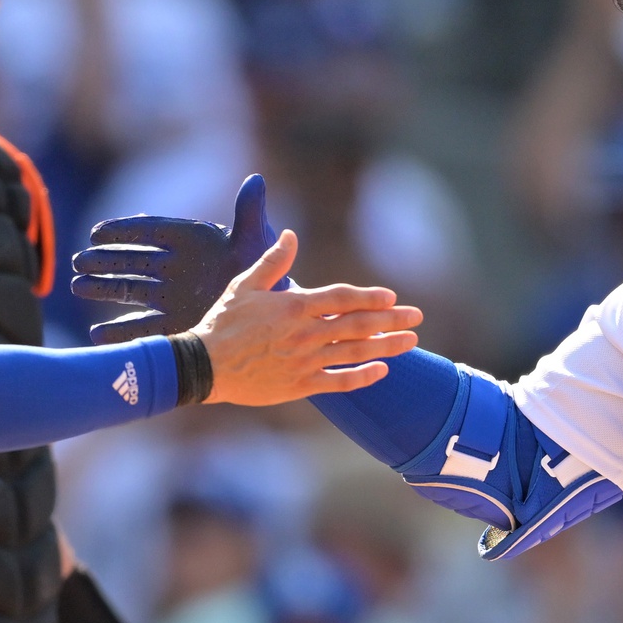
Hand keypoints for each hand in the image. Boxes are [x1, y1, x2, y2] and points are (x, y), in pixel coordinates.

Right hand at [72, 173, 284, 341]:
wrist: (269, 309)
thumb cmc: (263, 270)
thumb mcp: (256, 240)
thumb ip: (249, 212)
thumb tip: (255, 181)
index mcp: (190, 241)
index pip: (150, 232)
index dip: (123, 231)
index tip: (97, 233)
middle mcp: (175, 267)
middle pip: (133, 262)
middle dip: (105, 261)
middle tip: (79, 262)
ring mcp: (172, 296)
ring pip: (130, 291)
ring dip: (104, 289)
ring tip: (78, 286)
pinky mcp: (175, 323)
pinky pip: (143, 327)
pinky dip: (121, 331)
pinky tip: (98, 334)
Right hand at [190, 232, 420, 404]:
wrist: (204, 365)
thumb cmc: (223, 322)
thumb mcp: (244, 285)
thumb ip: (273, 262)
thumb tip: (291, 236)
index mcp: (295, 306)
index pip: (342, 298)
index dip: (369, 297)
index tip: (391, 297)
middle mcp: (306, 333)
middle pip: (359, 324)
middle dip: (392, 320)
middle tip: (417, 316)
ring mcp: (305, 361)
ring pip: (355, 352)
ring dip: (387, 346)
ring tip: (411, 341)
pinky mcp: (300, 385)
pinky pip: (339, 382)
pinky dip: (363, 376)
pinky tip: (382, 370)